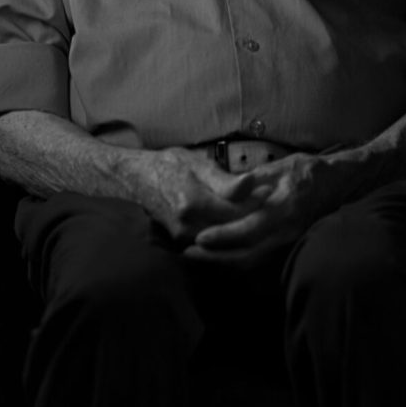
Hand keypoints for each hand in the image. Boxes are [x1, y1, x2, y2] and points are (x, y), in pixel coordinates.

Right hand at [141, 146, 271, 244]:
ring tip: (255, 208)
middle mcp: (187, 226)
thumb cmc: (169, 166)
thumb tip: (252, 183)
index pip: (236, 211)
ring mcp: (182, 238)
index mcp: (192, 203)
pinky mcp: (180, 242)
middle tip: (269, 200)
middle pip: (232, 228)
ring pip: (224, 238)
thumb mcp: (197, 164)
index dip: (256, 202)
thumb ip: (225, 180)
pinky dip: (226, 230)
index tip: (270, 189)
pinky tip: (235, 217)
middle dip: (252, 215)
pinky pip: (211, 241)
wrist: (135, 180)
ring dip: (241, 225)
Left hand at [184, 152, 342, 266]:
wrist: (338, 182)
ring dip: (223, 262)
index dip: (221, 237)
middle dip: (215, 258)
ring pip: (251, 262)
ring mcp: (289, 242)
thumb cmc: (306, 170)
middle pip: (246, 255)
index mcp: (282, 209)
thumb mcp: (277, 169)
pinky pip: (260, 260)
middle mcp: (286, 231)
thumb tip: (225, 193)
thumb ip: (251, 183)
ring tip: (198, 256)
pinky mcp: (288, 246)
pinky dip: (237, 260)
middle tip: (188, 253)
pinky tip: (220, 256)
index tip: (198, 238)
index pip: (247, 230)